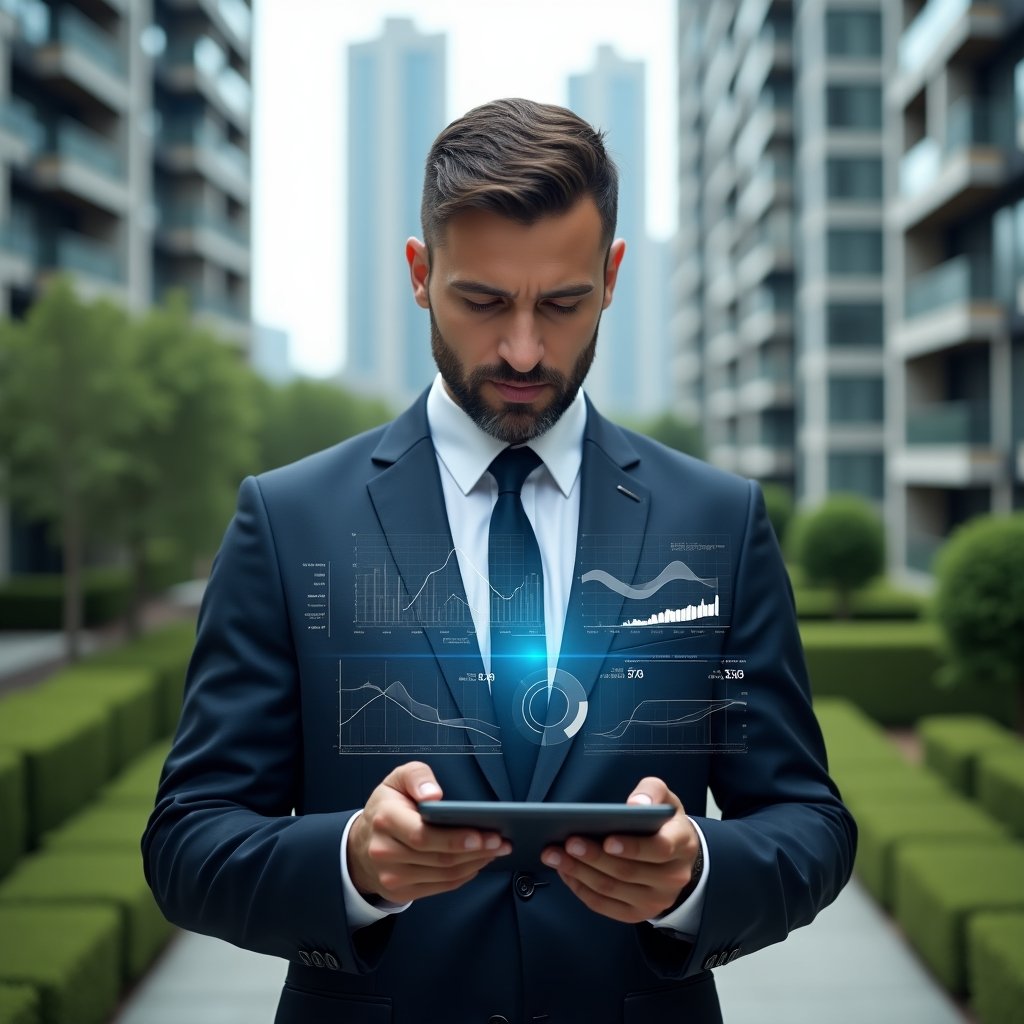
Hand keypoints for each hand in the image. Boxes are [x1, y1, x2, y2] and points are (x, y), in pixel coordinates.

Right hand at [347, 762, 510, 902]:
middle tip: (501, 841)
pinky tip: (478, 862)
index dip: (455, 838)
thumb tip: (434, 795)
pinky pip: (441, 886)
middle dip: (476, 850)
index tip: (482, 833)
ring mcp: (392, 876)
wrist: (361, 844)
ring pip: (444, 875)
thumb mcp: (397, 779)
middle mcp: (385, 852)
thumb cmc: (387, 806)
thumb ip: (417, 776)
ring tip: (496, 850)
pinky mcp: (401, 892)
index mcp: (385, 819)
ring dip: (475, 863)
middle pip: (439, 858)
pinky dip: (464, 875)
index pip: (423, 835)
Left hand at [540, 777, 699, 923]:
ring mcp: (655, 900)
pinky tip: (565, 871)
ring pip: (612, 889)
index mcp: (682, 845)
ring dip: (579, 872)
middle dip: (594, 857)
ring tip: (554, 855)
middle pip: (628, 871)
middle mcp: (672, 878)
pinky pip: (604, 905)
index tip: (607, 839)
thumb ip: (652, 791)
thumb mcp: (664, 798)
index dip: (632, 847)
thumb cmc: (664, 823)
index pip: (660, 849)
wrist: (677, 857)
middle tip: (568, 842)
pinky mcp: (637, 913)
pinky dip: (581, 889)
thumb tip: (635, 804)